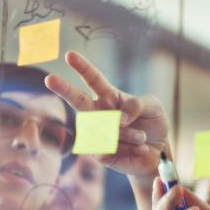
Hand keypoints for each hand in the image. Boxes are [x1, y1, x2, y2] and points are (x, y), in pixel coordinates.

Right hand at [45, 51, 170, 180]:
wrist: (159, 151)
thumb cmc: (153, 123)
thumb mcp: (153, 106)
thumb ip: (137, 104)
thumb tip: (118, 119)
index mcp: (110, 96)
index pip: (93, 79)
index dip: (82, 67)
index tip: (70, 55)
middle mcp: (99, 113)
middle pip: (78, 99)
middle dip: (64, 89)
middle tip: (49, 78)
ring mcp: (98, 133)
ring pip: (106, 129)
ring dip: (130, 133)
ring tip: (142, 137)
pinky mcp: (101, 153)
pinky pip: (107, 148)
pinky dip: (129, 147)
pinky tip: (138, 148)